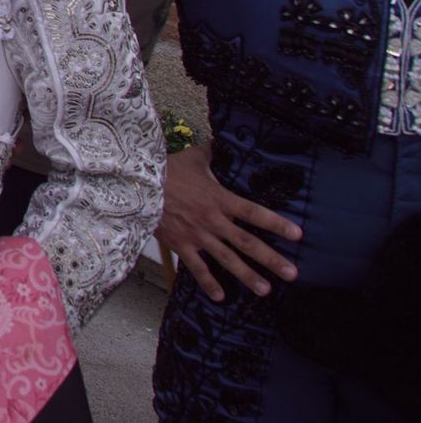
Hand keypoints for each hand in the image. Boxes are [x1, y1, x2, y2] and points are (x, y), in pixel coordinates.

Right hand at [156, 142, 301, 300]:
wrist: (138, 185)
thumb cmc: (167, 170)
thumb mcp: (194, 157)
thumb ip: (213, 152)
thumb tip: (226, 138)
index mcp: (220, 199)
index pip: (255, 213)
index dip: (277, 224)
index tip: (298, 235)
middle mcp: (213, 220)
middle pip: (247, 243)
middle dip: (271, 259)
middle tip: (293, 274)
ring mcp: (197, 235)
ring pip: (227, 259)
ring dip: (247, 276)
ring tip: (266, 290)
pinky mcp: (181, 245)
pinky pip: (197, 267)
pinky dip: (209, 283)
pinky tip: (221, 297)